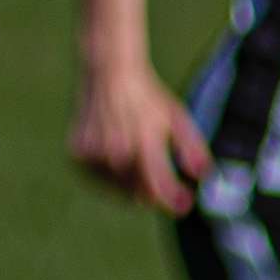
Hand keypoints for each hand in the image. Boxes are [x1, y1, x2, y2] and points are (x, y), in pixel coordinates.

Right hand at [67, 57, 207, 213]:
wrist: (108, 75)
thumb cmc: (147, 97)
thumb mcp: (178, 118)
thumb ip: (193, 148)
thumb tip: (201, 176)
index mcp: (143, 142)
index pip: (158, 187)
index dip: (173, 202)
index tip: (183, 205)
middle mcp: (115, 151)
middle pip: (138, 194)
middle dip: (155, 194)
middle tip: (165, 189)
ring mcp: (93, 153)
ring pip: (117, 189)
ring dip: (132, 186)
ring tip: (140, 166)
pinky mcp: (78, 153)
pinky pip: (98, 179)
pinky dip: (111, 177)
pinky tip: (119, 160)